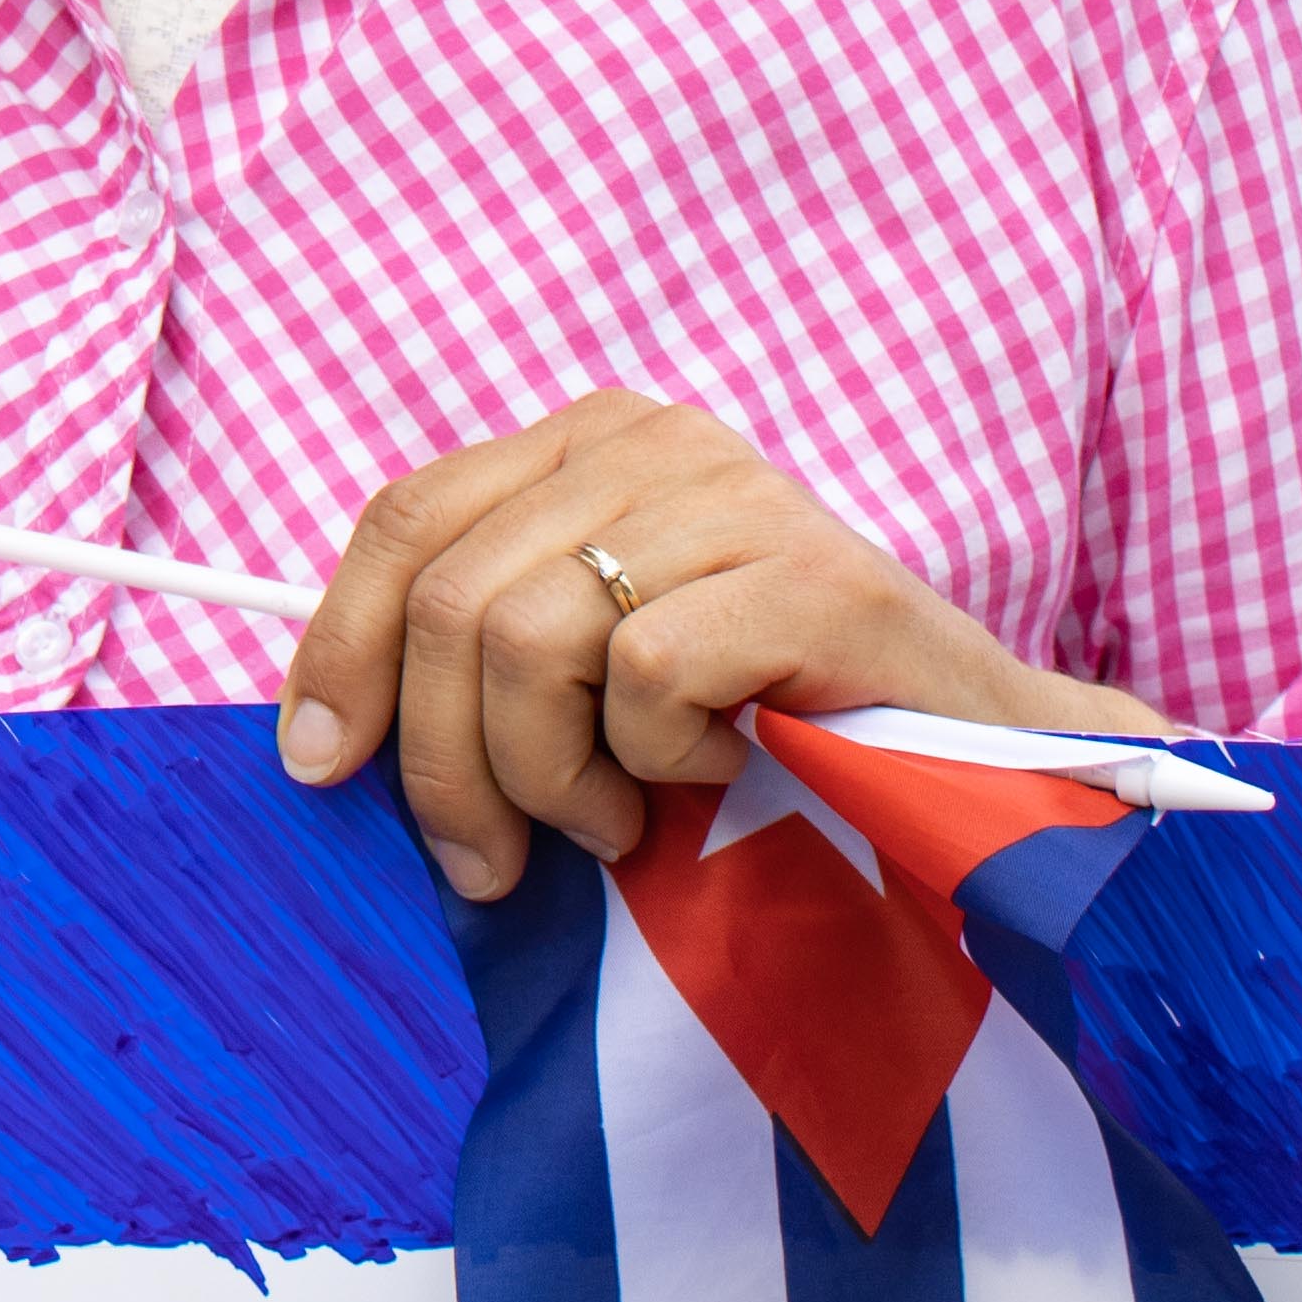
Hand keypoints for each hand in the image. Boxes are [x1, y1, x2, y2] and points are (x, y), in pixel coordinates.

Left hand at [274, 392, 1141, 899]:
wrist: (982, 761)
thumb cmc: (767, 727)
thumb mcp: (598, 668)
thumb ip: (484, 656)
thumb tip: (319, 732)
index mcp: (589, 443)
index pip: (406, 522)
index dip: (341, 648)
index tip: (319, 763)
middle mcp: (654, 440)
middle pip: (452, 600)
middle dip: (445, 761)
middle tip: (494, 860)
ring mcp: (738, 494)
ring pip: (527, 641)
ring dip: (556, 776)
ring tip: (624, 814)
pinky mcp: (811, 574)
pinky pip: (646, 679)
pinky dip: (662, 762)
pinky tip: (726, 768)